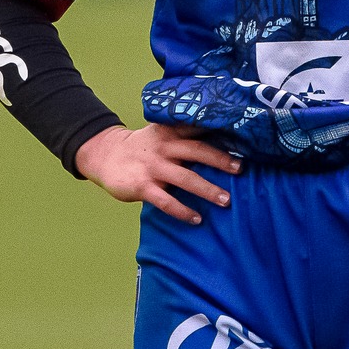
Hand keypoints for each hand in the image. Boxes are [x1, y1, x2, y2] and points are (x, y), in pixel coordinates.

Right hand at [75, 124, 241, 225]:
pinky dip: (183, 211)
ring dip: (207, 189)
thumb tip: (222, 144)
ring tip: (226, 200)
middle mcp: (164, 147)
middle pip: (197, 152)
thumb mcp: (160, 133)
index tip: (243, 139)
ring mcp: (152, 167)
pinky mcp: (142, 186)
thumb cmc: (142, 147)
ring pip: (185, 178)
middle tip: (241, 170)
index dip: (220, 133)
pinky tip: (197, 219)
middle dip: (221, 161)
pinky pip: (166, 201)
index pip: (198, 129)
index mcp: (170, 131)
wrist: (105, 154)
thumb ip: (184, 137)